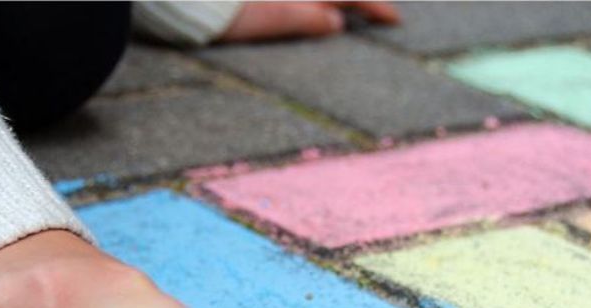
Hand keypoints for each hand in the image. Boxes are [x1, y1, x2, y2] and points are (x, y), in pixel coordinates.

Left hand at [219, 1, 399, 42]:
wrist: (196, 0)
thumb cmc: (228, 14)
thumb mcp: (270, 20)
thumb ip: (305, 20)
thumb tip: (338, 22)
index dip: (377, 7)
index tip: (394, 22)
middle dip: (362, 1)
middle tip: (379, 13)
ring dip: (340, 4)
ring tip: (348, 13)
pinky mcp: (277, 5)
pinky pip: (307, 4)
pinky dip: (318, 7)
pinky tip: (319, 13)